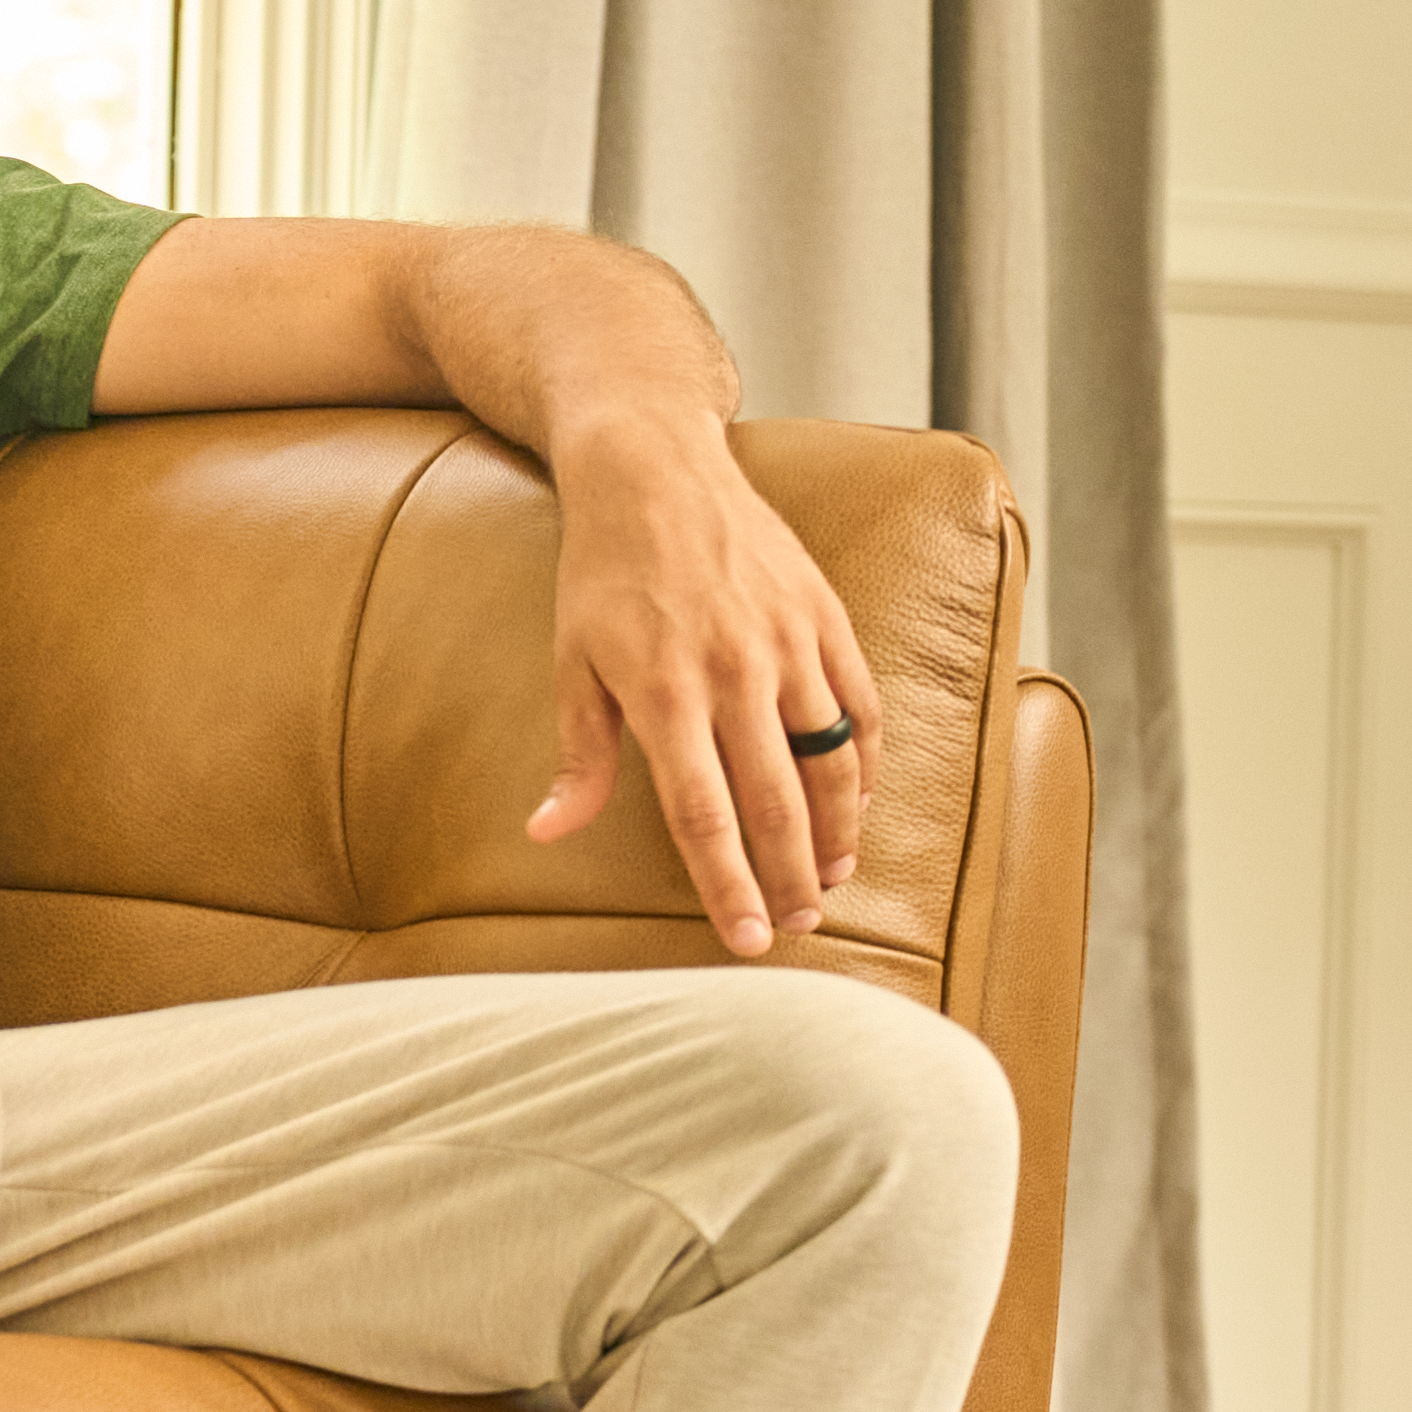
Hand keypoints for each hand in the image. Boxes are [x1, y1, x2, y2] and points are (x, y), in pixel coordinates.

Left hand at [519, 424, 876, 954]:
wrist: (654, 469)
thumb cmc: (601, 574)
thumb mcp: (572, 663)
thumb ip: (578, 757)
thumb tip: (548, 833)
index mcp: (665, 694)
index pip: (704, 816)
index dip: (728, 886)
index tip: (748, 941)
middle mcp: (736, 672)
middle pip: (776, 802)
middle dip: (790, 878)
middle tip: (799, 928)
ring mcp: (789, 642)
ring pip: (831, 761)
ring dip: (838, 830)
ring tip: (831, 878)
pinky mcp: (824, 615)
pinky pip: (859, 706)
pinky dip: (863, 763)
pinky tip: (855, 802)